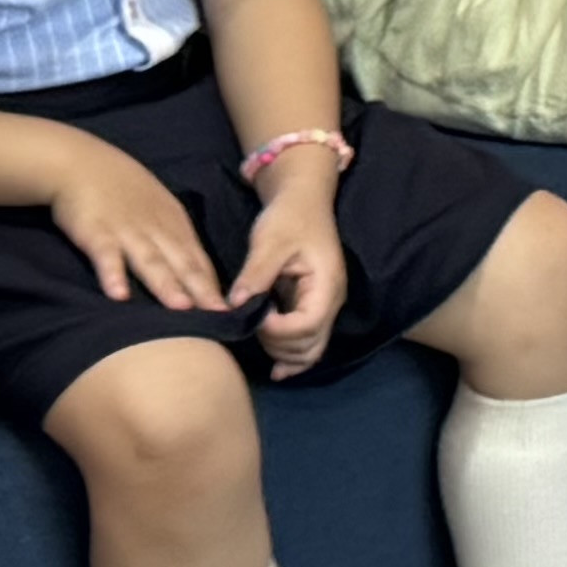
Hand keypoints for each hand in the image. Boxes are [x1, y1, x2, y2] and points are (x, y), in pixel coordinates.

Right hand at [45, 138, 224, 314]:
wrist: (82, 162)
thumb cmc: (123, 189)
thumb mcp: (158, 210)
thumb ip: (174, 240)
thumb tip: (196, 275)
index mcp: (174, 224)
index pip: (198, 261)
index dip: (213, 287)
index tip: (230, 313)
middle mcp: (156, 229)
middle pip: (182, 263)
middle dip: (201, 291)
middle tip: (219, 316)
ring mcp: (126, 231)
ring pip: (149, 261)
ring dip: (166, 284)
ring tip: (181, 308)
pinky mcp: (95, 232)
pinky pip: (106, 255)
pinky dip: (113, 274)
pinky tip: (119, 295)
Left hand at [225, 171, 349, 378]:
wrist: (302, 201)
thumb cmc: (289, 216)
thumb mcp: (270, 239)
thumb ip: (256, 273)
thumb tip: (236, 304)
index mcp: (326, 284)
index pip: (308, 325)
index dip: (279, 330)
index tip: (255, 316)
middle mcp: (331, 301)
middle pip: (311, 345)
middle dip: (278, 345)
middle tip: (250, 327)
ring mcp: (324, 306)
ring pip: (310, 350)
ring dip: (283, 354)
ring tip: (257, 338)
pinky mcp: (312, 307)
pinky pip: (307, 341)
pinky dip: (291, 355)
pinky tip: (275, 366)